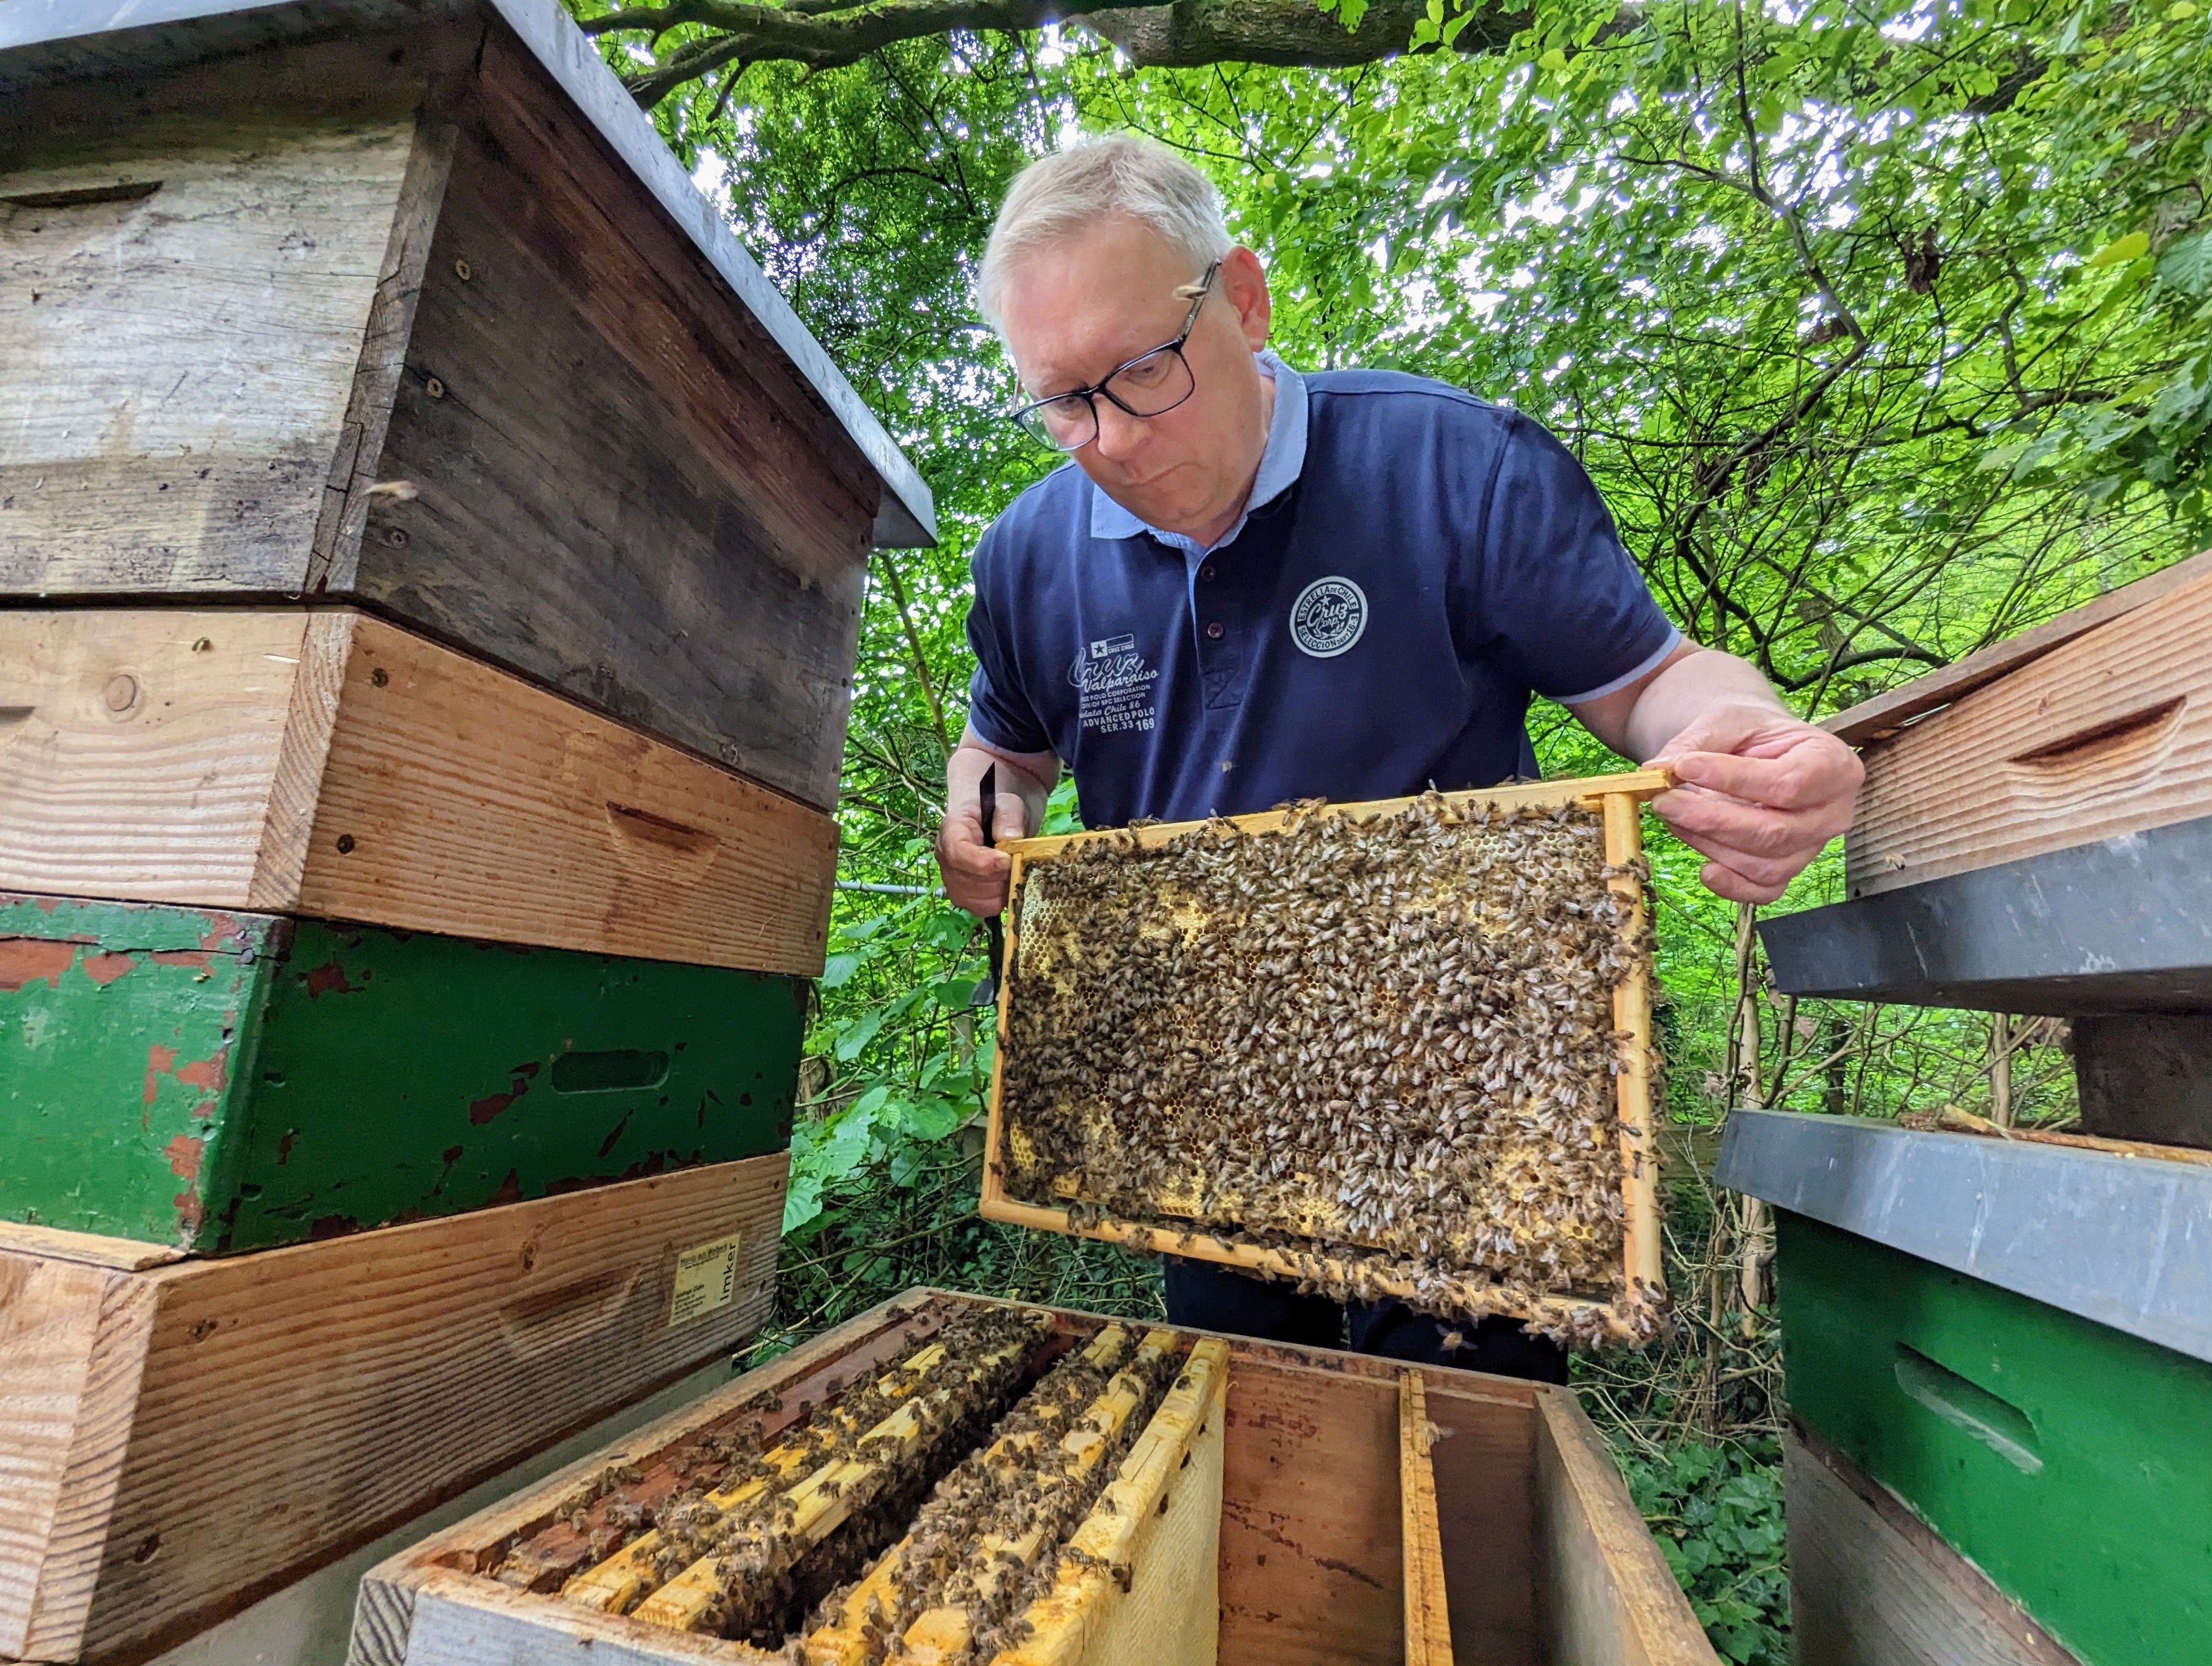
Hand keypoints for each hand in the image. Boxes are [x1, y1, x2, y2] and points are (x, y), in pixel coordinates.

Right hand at [935, 783, 1019, 916]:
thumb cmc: (998, 813)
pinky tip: (1007, 882)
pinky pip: (985, 909)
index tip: (1007, 860)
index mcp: (950, 831)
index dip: (982, 862)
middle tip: (1016, 860)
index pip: (957, 853)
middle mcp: (945, 860)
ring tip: (1011, 869)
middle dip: (999, 875)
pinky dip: (1002, 900)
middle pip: (969, 881)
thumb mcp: (1007, 805)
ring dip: (1002, 888)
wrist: (995, 825)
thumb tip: (1010, 838)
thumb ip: (1009, 817)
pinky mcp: (966, 900)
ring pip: (978, 899)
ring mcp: (952, 883)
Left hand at [1648, 704, 1863, 903]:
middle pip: (1774, 830)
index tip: (1684, 767)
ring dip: (1710, 844)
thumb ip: (1695, 744)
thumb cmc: (1750, 733)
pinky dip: (1731, 885)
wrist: (1757, 750)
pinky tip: (1704, 868)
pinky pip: (1764, 890)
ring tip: (1673, 816)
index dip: (1733, 780)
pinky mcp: (1789, 871)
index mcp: (1832, 764)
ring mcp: (1813, 847)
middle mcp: (1832, 812)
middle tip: (1664, 800)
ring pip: (1764, 864)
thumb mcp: (1726, 721)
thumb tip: (1657, 770)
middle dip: (1711, 819)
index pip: (1787, 783)